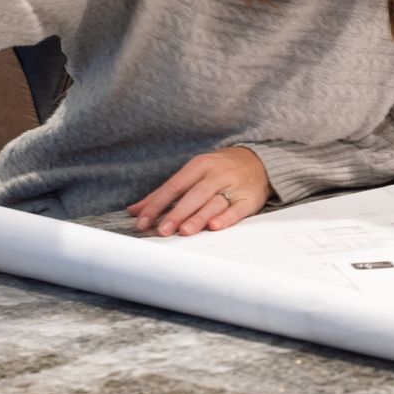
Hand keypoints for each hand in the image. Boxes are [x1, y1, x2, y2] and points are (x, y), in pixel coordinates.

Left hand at [126, 147, 271, 236]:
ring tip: (185, 232)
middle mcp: (216, 174)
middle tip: (162, 230)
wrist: (258, 161)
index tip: (142, 220)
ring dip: (198, 217)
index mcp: (199, 165)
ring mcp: (233, 186)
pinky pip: (237, 210)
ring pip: (214, 202)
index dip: (157, 203)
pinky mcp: (249, 199)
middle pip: (193, 195)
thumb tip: (135, 210)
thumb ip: (165, 193)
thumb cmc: (218, 170)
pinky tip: (215, 227)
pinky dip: (226, 218)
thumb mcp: (192, 173)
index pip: (174, 185)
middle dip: (176, 213)